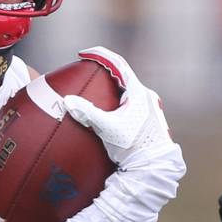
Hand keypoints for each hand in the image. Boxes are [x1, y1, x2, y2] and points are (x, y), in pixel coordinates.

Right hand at [63, 46, 171, 164]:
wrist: (154, 168)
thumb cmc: (134, 147)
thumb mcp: (108, 129)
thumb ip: (88, 113)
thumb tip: (67, 100)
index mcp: (139, 93)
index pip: (118, 64)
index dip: (100, 55)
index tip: (84, 53)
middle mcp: (146, 97)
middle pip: (123, 75)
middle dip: (104, 70)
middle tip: (87, 69)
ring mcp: (149, 108)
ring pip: (127, 89)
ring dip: (111, 86)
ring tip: (95, 89)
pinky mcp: (148, 120)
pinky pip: (130, 102)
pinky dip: (116, 100)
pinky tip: (107, 111)